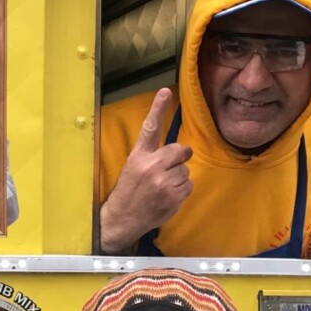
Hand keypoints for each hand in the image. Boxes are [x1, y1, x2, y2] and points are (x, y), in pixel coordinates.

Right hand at [100, 88, 193, 253]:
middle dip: (178, 158)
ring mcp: (163, 183)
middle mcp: (151, 167)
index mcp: (138, 157)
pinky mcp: (173, 197)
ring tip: (162, 188)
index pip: (149, 128)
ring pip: (185, 170)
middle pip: (179, 150)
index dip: (158, 108)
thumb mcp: (132, 168)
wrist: (122, 219)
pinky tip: (167, 197)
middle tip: (168, 168)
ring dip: (178, 178)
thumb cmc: (128, 192)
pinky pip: (189, 186)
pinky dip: (181, 191)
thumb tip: (178, 151)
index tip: (165, 91)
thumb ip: (151, 157)